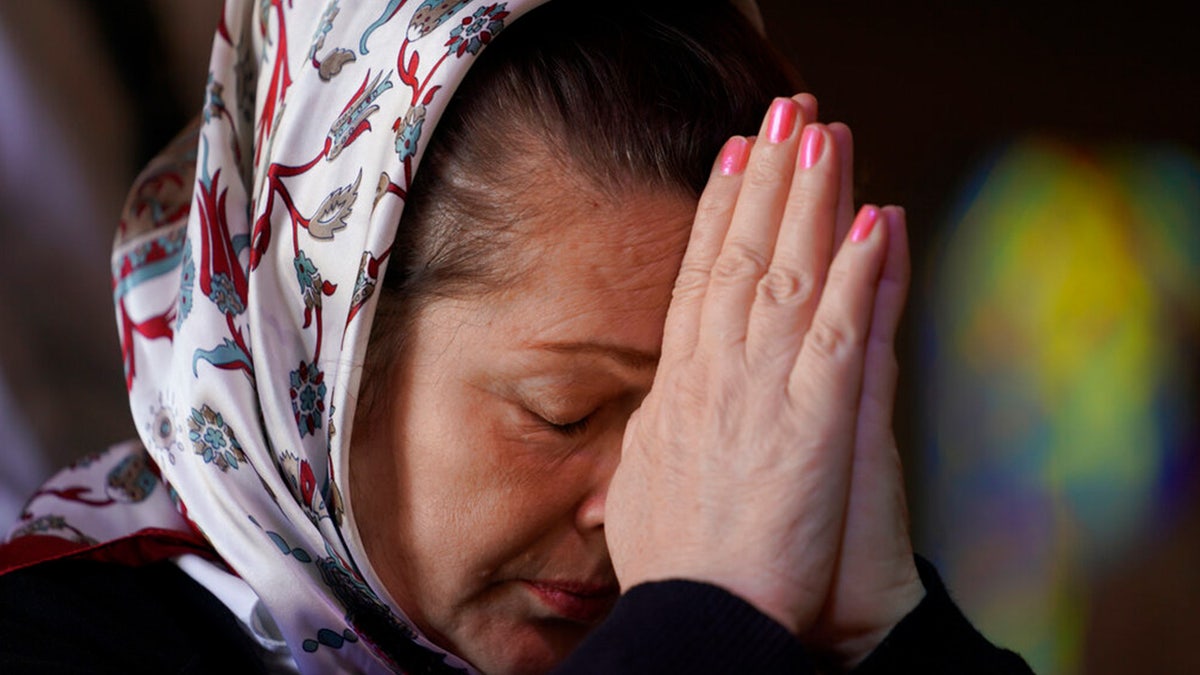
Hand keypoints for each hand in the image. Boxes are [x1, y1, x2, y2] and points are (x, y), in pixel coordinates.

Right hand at [604, 94, 922, 666]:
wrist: (702, 621)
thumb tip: (655, 409)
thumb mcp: (642, 489)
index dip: (718, 213)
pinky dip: (856, 273)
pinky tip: (874, 220)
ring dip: (810, 200)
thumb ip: (655, 437)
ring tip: (827, 135)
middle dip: (766, 179)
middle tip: (785, 114)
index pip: (699, 280)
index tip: (733, 160)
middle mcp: (714, 374)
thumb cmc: (674, 568)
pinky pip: (837, 330)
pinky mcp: (814, 421)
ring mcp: (762, 392)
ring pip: (786, 275)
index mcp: (676, 390)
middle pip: (740, 257)